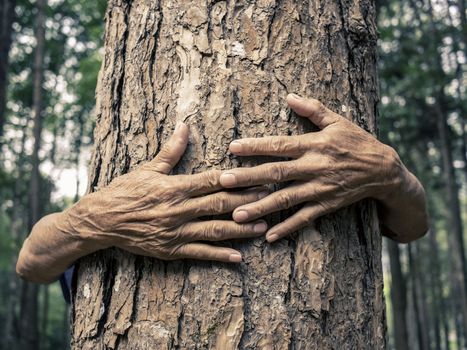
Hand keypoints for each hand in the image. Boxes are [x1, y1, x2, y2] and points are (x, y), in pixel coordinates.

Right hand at [66, 122, 268, 262]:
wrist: (101, 220)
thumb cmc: (124, 191)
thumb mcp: (147, 168)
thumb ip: (171, 151)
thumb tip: (185, 126)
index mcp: (174, 187)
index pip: (212, 181)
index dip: (237, 180)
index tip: (258, 177)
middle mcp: (177, 209)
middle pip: (219, 205)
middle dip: (246, 202)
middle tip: (270, 199)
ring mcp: (175, 232)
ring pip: (213, 231)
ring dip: (240, 230)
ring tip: (261, 228)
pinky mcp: (170, 250)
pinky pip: (198, 253)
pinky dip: (219, 255)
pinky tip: (238, 257)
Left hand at [219, 94, 401, 241]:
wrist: (384, 171)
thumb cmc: (358, 142)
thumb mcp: (338, 121)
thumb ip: (313, 109)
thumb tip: (289, 96)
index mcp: (314, 145)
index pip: (279, 145)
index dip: (255, 146)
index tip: (232, 147)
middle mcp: (314, 167)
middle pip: (276, 173)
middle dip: (248, 178)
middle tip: (223, 182)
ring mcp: (319, 189)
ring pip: (286, 199)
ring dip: (261, 207)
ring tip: (237, 215)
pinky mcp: (326, 205)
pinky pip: (304, 218)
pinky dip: (287, 227)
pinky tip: (268, 236)